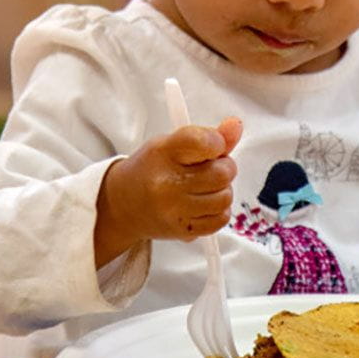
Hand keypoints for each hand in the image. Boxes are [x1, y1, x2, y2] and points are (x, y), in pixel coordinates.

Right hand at [95, 117, 242, 261]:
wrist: (122, 204)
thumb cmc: (151, 169)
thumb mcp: (171, 144)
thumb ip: (207, 136)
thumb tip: (235, 126)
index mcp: (163, 153)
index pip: (203, 142)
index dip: (218, 142)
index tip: (215, 145)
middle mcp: (167, 183)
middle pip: (221, 173)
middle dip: (225, 168)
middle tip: (213, 167)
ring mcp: (174, 210)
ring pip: (224, 197)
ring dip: (223, 190)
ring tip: (207, 187)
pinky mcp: (182, 231)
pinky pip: (220, 220)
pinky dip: (219, 211)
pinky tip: (205, 204)